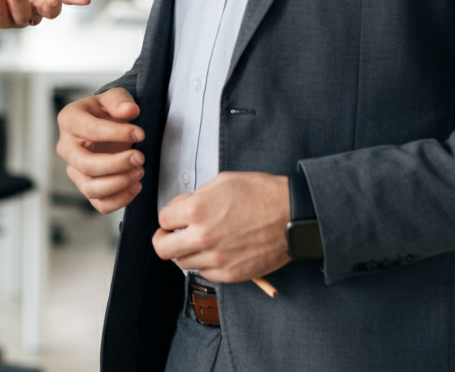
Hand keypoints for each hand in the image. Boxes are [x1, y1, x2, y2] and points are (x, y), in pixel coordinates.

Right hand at [56, 87, 144, 212]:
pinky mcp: (87, 187)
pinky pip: (100, 203)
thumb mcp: (114, 97)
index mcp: (69, 120)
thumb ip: (120, 100)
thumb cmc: (106, 111)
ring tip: (139, 171)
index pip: (91, 131)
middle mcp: (67, 148)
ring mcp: (75, 170)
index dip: (118, 133)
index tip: (140, 134)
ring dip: (119, 183)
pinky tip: (136, 185)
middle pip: (86, 165)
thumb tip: (129, 110)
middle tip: (140, 157)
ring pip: (91, 188)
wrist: (106, 126)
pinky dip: (120, 199)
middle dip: (117, 164)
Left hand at [152, 172, 290, 281]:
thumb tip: (183, 208)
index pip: (163, 220)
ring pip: (182, 262)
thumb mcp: (222, 181)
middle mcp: (203, 237)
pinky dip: (205, 263)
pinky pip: (204, 273)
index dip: (169, 215)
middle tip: (172, 233)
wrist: (292, 215)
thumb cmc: (261, 194)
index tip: (176, 215)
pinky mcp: (230, 274)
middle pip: (162, 248)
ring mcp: (216, 259)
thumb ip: (196, 196)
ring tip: (199, 240)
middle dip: (164, 238)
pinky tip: (216, 250)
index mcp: (197, 210)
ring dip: (185, 251)